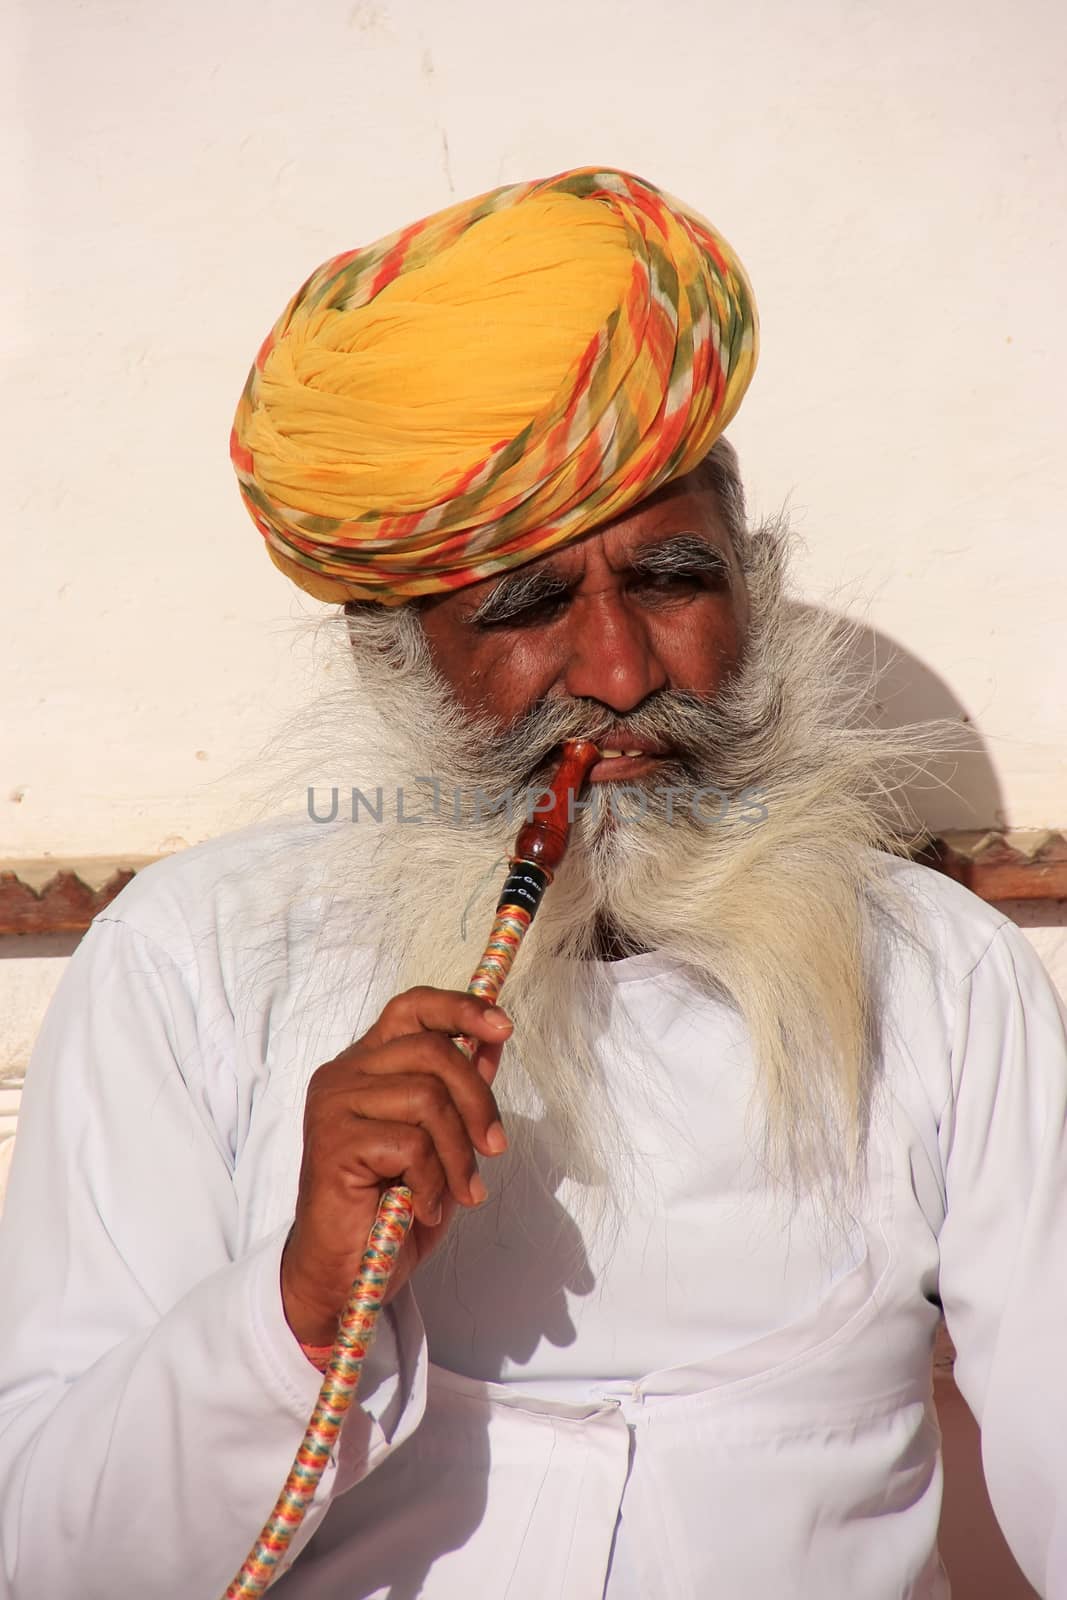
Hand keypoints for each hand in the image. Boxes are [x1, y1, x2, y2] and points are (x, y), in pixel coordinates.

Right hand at [280, 987, 511, 1345]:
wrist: (347, 1274)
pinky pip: (410, 1144)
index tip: (503, 1027)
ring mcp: (333, 1106)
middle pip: (433, 1052)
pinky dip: (432, 1183)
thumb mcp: (442, 1143)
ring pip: (427, 1099)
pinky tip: (422, 1209)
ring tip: (457, 1192)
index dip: (461, 1008)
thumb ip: (459, 1091)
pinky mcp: (333, 1143)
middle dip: (479, 1101)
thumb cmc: (393, 1207)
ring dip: (457, 1154)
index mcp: (367, 1065)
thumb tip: (493, 1039)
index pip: (412, 1007)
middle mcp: (343, 1074)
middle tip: (495, 1148)